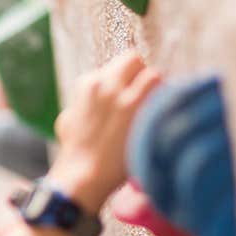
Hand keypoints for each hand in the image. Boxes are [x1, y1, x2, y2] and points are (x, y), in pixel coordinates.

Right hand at [49, 51, 160, 212]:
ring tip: (156, 109)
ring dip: (156, 90)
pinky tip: (162, 119)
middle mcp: (104, 83)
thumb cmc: (74, 154)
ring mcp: (122, 94)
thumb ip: (84, 105)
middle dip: (141, 75)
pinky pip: (163, 90)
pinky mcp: (139, 108)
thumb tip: (96, 102)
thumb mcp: (69, 121)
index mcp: (87, 85)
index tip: (128, 96)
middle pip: (132, 59)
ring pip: (151, 73)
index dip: (124, 82)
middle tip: (145, 95)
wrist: (82, 176)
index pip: (114, 68)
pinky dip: (166, 102)